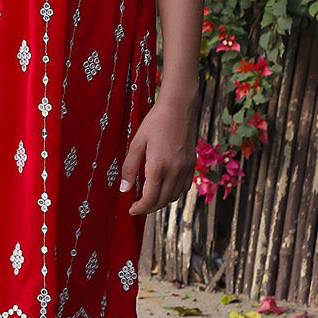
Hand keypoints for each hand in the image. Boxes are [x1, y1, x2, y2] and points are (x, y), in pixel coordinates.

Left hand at [119, 97, 197, 216]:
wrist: (179, 107)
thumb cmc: (155, 122)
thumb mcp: (137, 143)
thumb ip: (130, 168)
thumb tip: (124, 189)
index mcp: (158, 166)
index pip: (150, 198)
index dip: (140, 208)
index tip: (131, 209)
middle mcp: (175, 171)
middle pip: (162, 201)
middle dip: (149, 208)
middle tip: (138, 206)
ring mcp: (186, 168)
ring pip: (174, 196)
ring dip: (161, 201)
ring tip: (150, 198)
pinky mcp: (192, 164)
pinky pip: (184, 187)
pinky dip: (174, 192)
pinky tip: (165, 187)